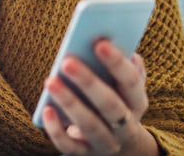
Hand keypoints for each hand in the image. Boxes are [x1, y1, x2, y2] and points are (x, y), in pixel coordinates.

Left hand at [40, 40, 157, 155]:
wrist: (120, 148)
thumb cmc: (116, 102)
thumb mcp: (123, 88)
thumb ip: (120, 66)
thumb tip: (110, 39)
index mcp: (137, 103)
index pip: (131, 82)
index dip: (117, 63)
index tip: (99, 42)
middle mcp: (125, 126)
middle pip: (110, 105)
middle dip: (88, 82)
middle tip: (67, 61)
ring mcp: (106, 143)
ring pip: (89, 125)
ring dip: (70, 102)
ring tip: (50, 81)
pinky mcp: (84, 154)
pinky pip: (69, 146)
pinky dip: (56, 129)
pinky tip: (46, 109)